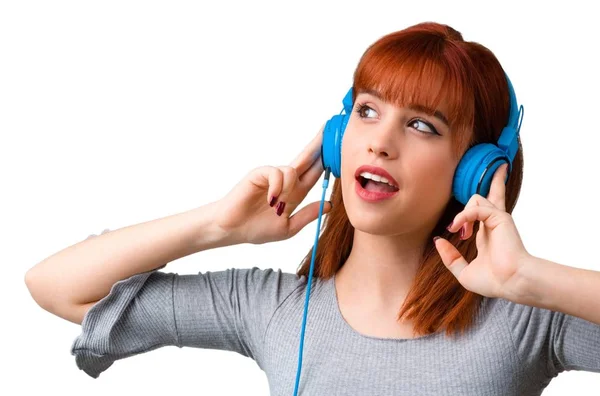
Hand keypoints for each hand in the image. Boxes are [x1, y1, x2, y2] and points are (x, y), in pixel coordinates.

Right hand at [214, 124, 331, 244]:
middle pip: (307, 158)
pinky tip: (271, 200)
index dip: (327, 162)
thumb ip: (308, 215)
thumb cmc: (255, 229)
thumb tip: (329, 204)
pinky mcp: (260, 173)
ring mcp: (272, 176)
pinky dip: (277, 186)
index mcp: (295, 193)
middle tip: (329, 128)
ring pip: (293, 170)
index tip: (341, 150)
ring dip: (288, 189)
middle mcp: (286, 182)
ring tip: (276, 206)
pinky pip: (277, 173)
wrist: (232, 230)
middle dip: (318, 145)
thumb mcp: (289, 227)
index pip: (315, 173)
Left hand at [433, 163, 530, 298]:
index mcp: (487, 234)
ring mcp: (497, 219)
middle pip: (489, 194)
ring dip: (463, 213)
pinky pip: (477, 207)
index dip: (464, 216)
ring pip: (477, 197)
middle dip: (485, 183)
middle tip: (481, 189)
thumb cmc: (495, 281)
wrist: (512, 283)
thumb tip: (438, 240)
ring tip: (460, 231)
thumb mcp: (464, 272)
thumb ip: (450, 257)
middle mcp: (493, 224)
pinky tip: (457, 227)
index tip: (453, 230)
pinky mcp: (499, 218)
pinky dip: (464, 215)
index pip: (480, 213)